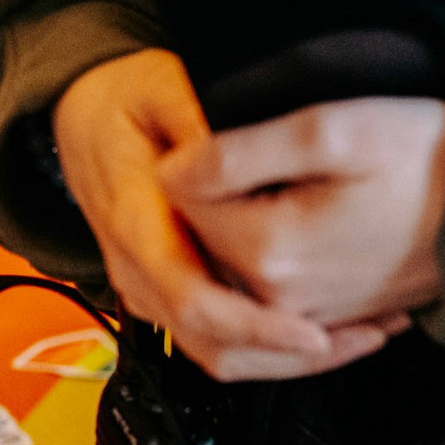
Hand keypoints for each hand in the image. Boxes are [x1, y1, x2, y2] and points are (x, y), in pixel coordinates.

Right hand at [52, 50, 391, 379]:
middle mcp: (135, 265)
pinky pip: (209, 339)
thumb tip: (236, 152)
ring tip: (357, 334)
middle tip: (364, 336)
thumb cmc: (122, 101)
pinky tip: (319, 324)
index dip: (254, 326)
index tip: (314, 333)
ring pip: (210, 351)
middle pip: (206, 342)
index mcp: (135, 221)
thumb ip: (200, 118)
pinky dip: (265, 344)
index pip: (191, 298)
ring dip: (283, 357)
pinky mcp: (159, 290)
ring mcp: (143, 283)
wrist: (80, 117)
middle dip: (287, 355)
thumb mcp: (162, 87)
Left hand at [160, 95, 444, 328]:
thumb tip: (173, 171)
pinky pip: (260, 298)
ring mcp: (301, 317)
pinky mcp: (323, 320)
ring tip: (271, 193)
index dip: (194, 164)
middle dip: (209, 202)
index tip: (225, 143)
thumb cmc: (429, 164)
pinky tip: (287, 225)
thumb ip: (238, 153)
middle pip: (197, 243)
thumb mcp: (333, 131)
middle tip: (254, 165)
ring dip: (230, 233)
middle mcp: (276, 299)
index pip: (179, 203)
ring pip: (225, 270)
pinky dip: (258, 261)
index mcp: (267, 253)